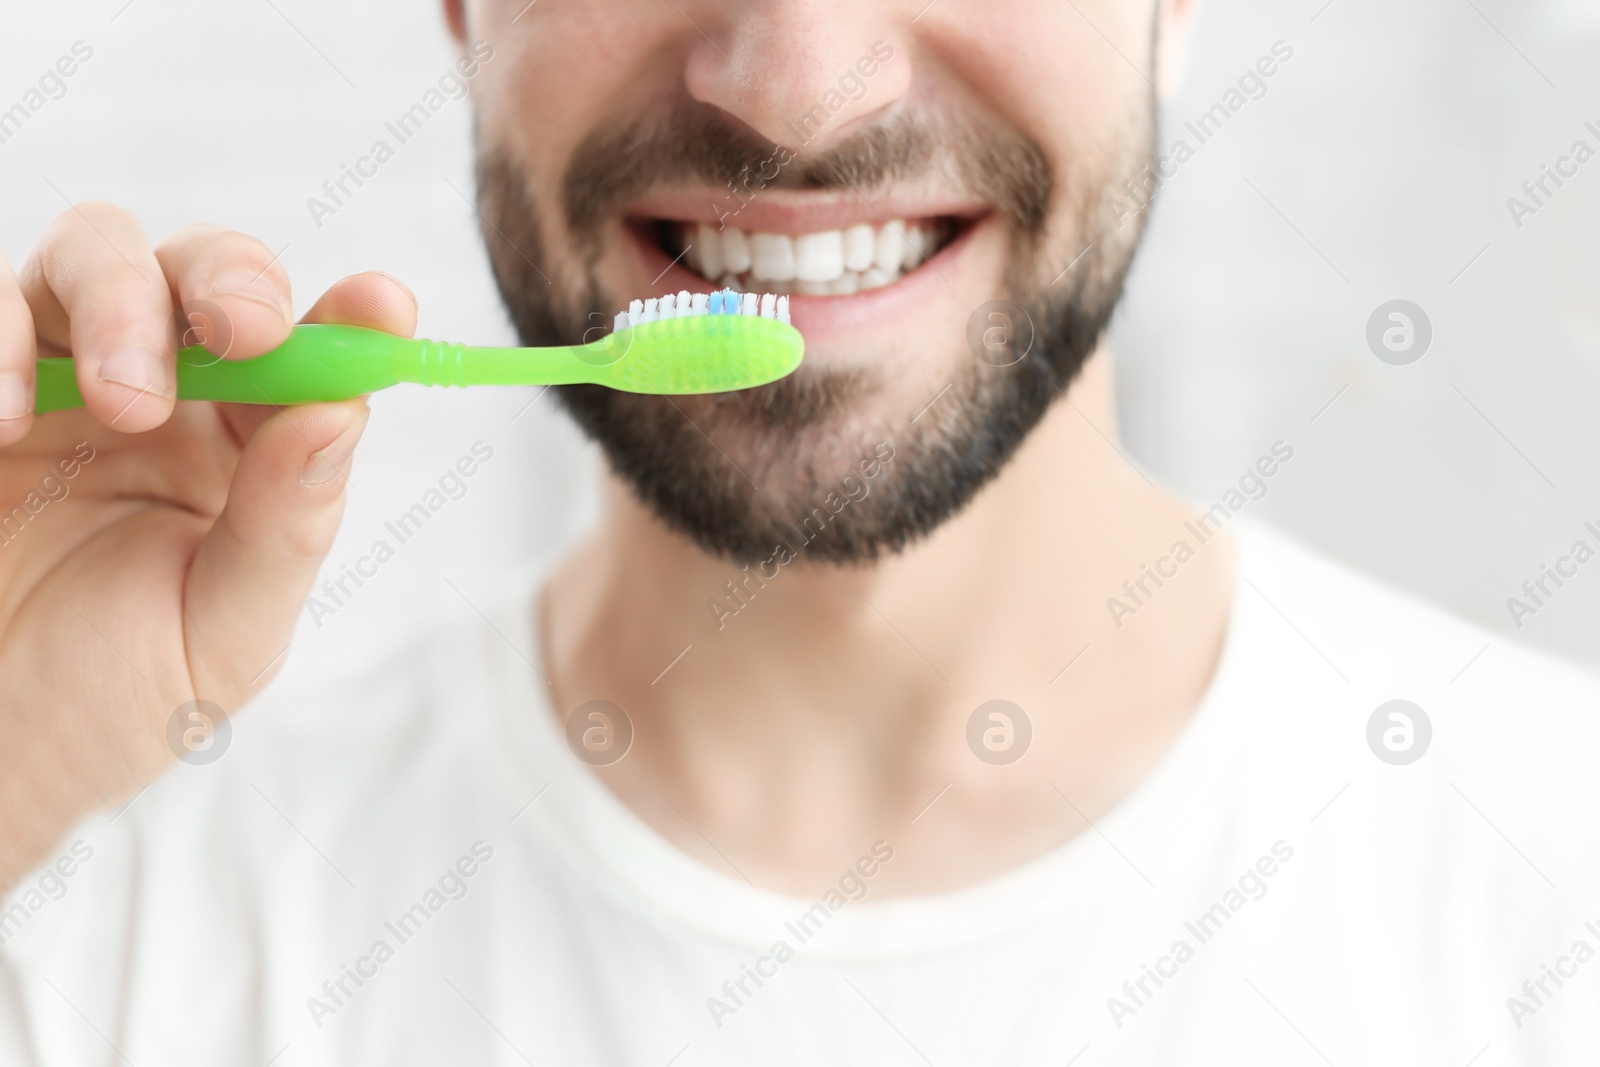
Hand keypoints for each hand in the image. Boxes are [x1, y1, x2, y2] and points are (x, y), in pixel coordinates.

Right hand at [0, 203, 415, 886]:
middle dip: (232, 279)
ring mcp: (55, 376)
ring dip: (123, 299)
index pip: (313, 352)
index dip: (355, 314)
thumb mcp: (220, 637)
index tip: (381, 306)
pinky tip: (6, 415)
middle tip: (241, 331)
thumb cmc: (105, 703)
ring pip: (96, 249)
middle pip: (207, 269)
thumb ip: (284, 529)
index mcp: (246, 448)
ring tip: (123, 401)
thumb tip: (343, 411)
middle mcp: (161, 393)